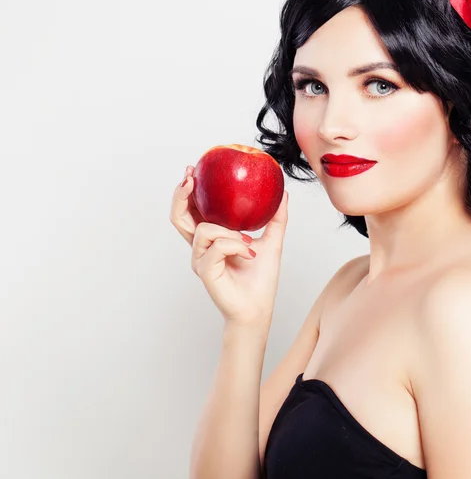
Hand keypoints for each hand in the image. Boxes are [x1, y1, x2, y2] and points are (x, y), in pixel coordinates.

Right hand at [170, 166, 288, 326]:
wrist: (258, 308)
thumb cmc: (260, 279)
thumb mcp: (272, 241)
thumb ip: (276, 218)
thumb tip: (284, 194)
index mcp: (212, 239)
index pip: (192, 211)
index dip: (187, 191)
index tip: (193, 171)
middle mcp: (201, 248)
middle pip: (179, 217)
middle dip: (181, 196)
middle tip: (191, 179)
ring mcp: (200, 260)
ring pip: (203, 229)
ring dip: (228, 230)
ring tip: (247, 239)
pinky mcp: (205, 271)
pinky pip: (217, 247)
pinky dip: (236, 245)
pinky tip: (250, 253)